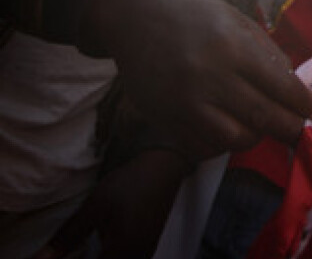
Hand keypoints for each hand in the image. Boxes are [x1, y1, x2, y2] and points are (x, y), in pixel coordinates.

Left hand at [30, 150, 187, 258]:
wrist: (163, 166)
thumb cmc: (130, 184)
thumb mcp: (94, 208)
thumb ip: (69, 237)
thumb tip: (43, 257)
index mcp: (122, 252)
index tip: (58, 254)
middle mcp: (137, 256)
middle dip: (86, 257)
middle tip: (69, 251)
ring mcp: (145, 251)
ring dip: (101, 256)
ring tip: (84, 248)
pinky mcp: (149, 243)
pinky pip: (129, 258)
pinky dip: (112, 254)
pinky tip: (104, 244)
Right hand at [86, 0, 311, 155]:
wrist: (138, 21)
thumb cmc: (197, 19)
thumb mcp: (238, 21)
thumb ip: (268, 52)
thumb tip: (295, 87)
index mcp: (232, 48)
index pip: (280, 86)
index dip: (303, 103)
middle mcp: (208, 77)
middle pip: (263, 118)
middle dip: (290, 129)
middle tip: (303, 132)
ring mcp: (184, 103)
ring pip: (234, 139)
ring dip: (256, 137)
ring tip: (263, 127)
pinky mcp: (166, 119)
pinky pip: (204, 146)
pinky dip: (224, 143)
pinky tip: (232, 129)